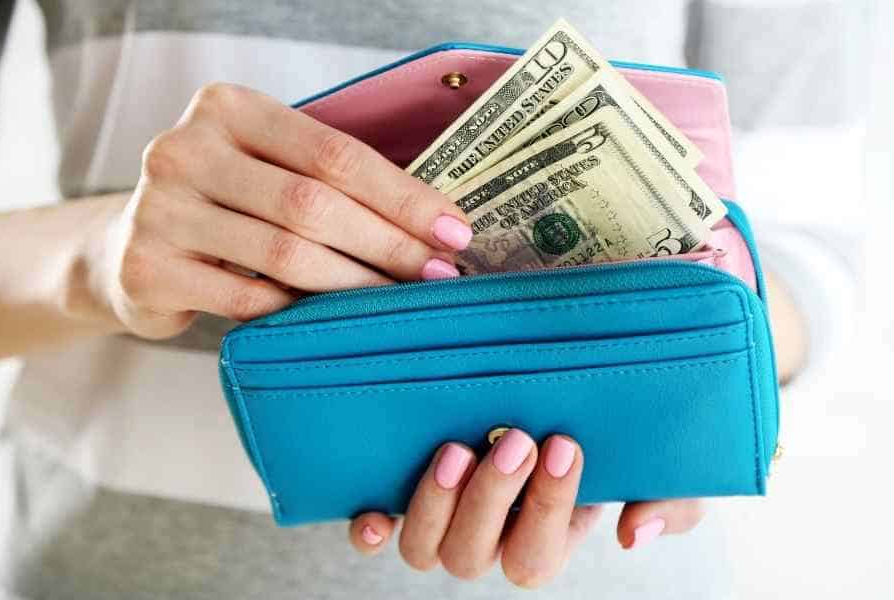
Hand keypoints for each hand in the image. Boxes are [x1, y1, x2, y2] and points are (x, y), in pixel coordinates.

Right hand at [90, 83, 471, 338]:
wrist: (125, 252)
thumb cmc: (223, 207)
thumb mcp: (265, 170)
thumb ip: (327, 181)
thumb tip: (433, 222)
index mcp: (228, 110)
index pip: (335, 153)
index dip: (402, 195)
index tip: (453, 228)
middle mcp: (185, 150)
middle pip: (314, 204)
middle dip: (390, 243)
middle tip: (438, 273)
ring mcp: (159, 210)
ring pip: (286, 254)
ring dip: (357, 284)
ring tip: (399, 300)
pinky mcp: (147, 268)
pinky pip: (250, 300)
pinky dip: (299, 312)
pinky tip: (332, 318)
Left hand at [348, 429, 704, 587]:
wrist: (562, 372)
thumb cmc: (610, 425)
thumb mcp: (659, 461)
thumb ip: (669, 501)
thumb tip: (631, 534)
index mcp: (546, 535)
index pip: (537, 554)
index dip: (548, 509)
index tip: (563, 444)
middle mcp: (489, 535)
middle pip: (474, 558)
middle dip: (494, 503)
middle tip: (516, 441)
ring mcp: (444, 516)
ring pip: (425, 549)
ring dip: (437, 507)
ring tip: (458, 449)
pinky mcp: (406, 487)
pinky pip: (378, 528)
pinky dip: (373, 527)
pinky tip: (376, 512)